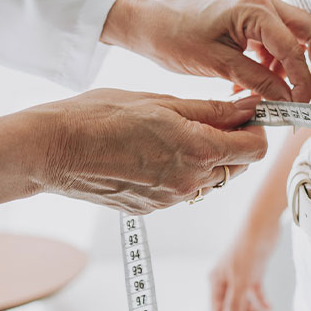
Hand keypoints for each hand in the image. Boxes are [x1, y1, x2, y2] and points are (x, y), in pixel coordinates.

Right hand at [0, 91, 265, 212]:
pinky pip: (186, 189)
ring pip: (213, 179)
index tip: (247, 112)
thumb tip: (250, 106)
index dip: (258, 128)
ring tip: (181, 131)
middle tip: (215, 116)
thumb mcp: (164, 102)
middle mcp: (190, 183)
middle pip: (238, 165)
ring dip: (212, 157)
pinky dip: (186, 170)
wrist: (53, 150)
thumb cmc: (101, 116)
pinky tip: (159, 150)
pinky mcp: (152, 208)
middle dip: (236, 141)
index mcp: (198, 152)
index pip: (256, 149)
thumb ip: (214, 109)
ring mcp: (170, 200)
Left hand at [100, 0, 310, 102]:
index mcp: (255, 8)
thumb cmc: (174, 37)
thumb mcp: (217, 64)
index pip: (294, 48)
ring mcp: (258, 4)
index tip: (303, 107)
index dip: (303, 80)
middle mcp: (263, 0)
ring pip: (295, 35)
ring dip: (294, 65)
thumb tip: (287, 100)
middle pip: (309, 32)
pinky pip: (276, 38)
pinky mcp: (251, 14)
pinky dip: (275, 61)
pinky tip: (260, 84)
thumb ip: (257, 80)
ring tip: (281, 95)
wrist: (148, 21)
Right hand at [209, 221, 279, 310]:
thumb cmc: (247, 250)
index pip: (218, 310)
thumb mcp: (241, 281)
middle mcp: (226, 280)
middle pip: (232, 307)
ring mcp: (240, 275)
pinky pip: (255, 291)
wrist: (262, 226)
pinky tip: (269, 308)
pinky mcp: (253, 271)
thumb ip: (235, 304)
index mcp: (217, 282)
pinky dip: (261, 300)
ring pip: (244, 300)